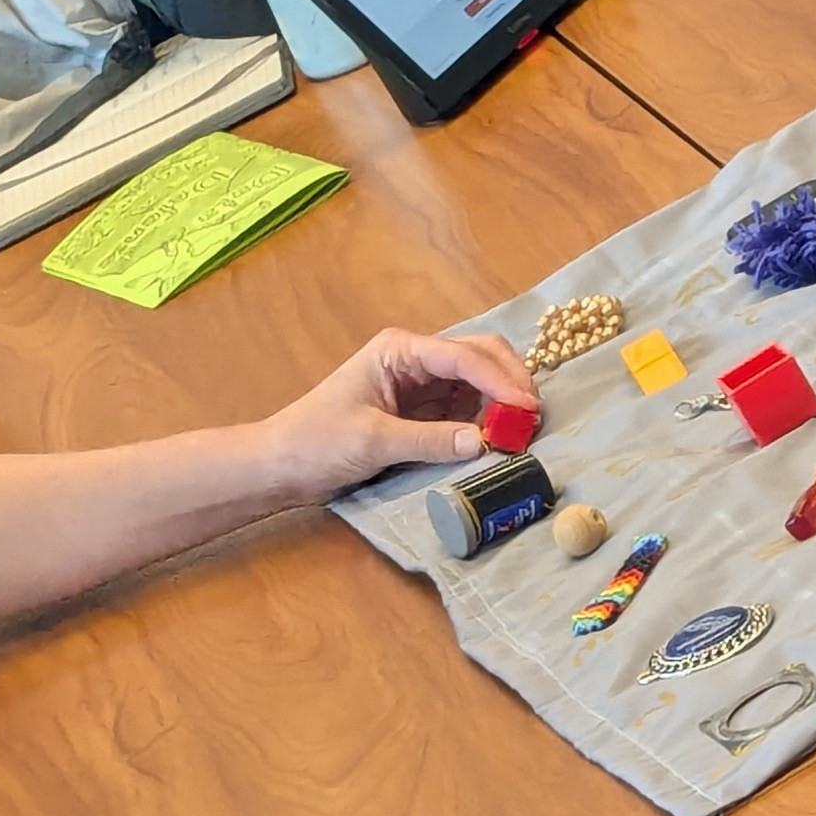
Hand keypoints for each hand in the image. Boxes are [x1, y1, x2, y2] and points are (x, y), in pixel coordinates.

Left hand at [260, 329, 537, 492]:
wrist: (281, 465)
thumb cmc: (315, 442)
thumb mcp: (373, 441)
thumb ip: (430, 440)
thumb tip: (485, 442)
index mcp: (400, 350)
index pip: (463, 357)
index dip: (500, 381)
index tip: (527, 410)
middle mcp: (416, 359)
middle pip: (480, 357)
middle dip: (510, 382)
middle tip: (534, 417)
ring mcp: (421, 384)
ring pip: (479, 382)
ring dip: (502, 402)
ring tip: (521, 432)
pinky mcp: (423, 411)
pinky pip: (467, 408)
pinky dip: (487, 420)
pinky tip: (498, 438)